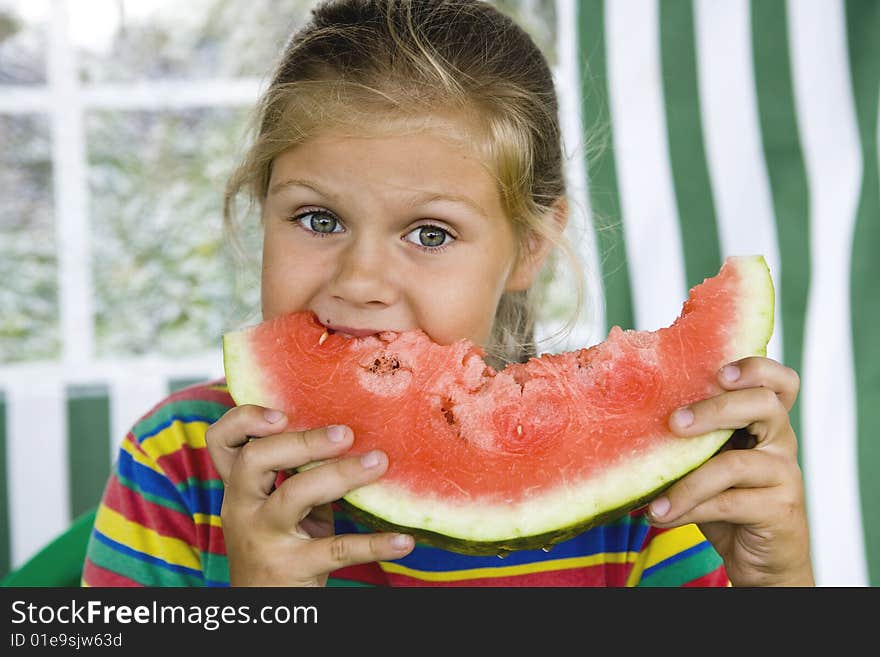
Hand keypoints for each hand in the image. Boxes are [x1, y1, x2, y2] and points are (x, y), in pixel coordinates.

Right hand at [205, 405, 413, 585]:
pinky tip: (403, 541)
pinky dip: (374, 544)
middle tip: (346, 434)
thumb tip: (350, 435)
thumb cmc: (284, 549)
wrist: (265, 612)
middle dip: (302, 441)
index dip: (244, 420)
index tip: (282, 412)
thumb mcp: (284, 510)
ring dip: (340, 474)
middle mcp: (242, 509)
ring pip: (294, 495)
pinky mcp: (291, 569)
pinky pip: (337, 551)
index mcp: (240, 490)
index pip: (221, 442)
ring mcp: (263, 539)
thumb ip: (302, 475)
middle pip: (256, 459)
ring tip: (378, 462)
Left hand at [646, 357, 813, 586]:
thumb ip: (690, 437)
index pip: (779, 381)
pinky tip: (661, 515)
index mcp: (765, 421)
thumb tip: (629, 417)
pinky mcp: (779, 509)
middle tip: (674, 423)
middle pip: (762, 405)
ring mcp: (785, 474)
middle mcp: (781, 441)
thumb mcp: (707, 462)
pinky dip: (689, 509)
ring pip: (736, 464)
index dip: (755, 368)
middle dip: (715, 409)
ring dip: (688, 482)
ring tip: (653, 501)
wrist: (761, 558)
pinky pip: (729, 503)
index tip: (719, 372)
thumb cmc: (726, 499)